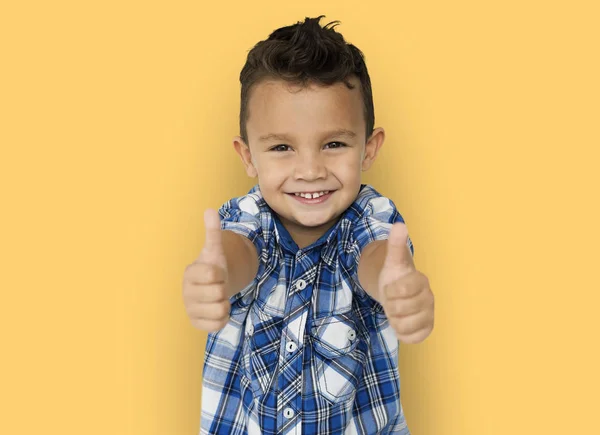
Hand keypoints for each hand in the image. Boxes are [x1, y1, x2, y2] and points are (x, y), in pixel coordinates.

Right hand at [182, 209, 230, 331]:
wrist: (211, 287)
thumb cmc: (213, 268)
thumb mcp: (215, 250)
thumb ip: (213, 232)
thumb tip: (210, 210)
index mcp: (190, 273)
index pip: (213, 274)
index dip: (220, 273)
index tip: (215, 272)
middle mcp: (186, 293)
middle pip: (219, 293)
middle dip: (224, 288)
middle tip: (217, 285)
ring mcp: (190, 309)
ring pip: (221, 310)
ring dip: (225, 303)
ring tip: (218, 298)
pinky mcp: (197, 324)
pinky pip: (219, 324)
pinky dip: (223, 318)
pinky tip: (217, 309)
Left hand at [378, 223, 434, 343]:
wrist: (396, 293)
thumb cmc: (394, 276)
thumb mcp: (391, 261)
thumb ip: (395, 244)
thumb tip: (399, 225)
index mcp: (421, 281)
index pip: (401, 290)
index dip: (390, 291)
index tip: (390, 288)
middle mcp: (429, 298)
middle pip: (401, 309)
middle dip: (390, 305)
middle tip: (392, 300)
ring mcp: (429, 315)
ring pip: (405, 325)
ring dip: (394, 319)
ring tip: (396, 311)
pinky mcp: (426, 330)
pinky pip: (412, 338)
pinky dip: (402, 333)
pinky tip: (401, 322)